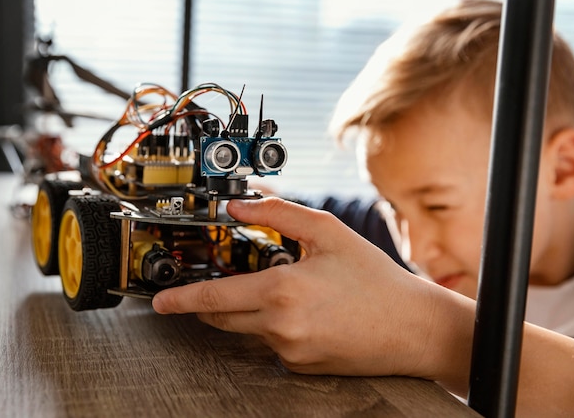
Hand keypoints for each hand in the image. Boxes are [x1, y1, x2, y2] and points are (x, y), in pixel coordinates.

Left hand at [152, 197, 474, 387]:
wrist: (412, 327)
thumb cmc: (374, 279)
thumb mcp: (328, 232)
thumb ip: (278, 213)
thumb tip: (240, 205)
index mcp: (283, 291)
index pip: (213, 297)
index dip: (180, 299)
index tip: (161, 301)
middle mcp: (280, 327)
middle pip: (221, 317)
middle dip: (210, 301)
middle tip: (218, 282)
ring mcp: (290, 352)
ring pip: (248, 329)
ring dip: (249, 309)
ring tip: (284, 290)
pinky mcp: (301, 367)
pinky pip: (273, 345)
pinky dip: (276, 326)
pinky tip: (307, 312)